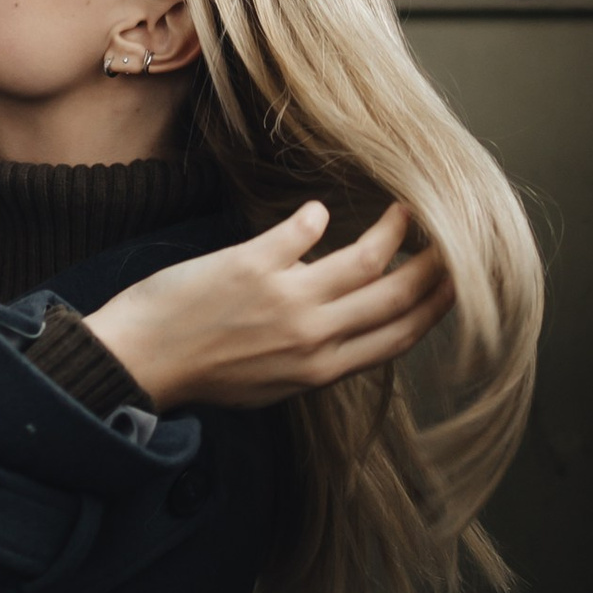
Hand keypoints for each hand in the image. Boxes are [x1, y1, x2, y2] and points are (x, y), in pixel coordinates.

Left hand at [83, 200, 455, 412]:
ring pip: (365, 260)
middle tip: (451, 238)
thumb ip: (314, 358)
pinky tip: (318, 209)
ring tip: (404, 209)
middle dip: (434, 267)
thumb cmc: (201, 373)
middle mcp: (313, 338)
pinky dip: (315, 217)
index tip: (455, 284)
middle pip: (396, 297)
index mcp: (321, 370)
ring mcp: (285, 300)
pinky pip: (302, 232)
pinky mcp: (252, 266)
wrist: (137, 362)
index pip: (398, 336)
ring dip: (393, 230)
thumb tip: (345, 332)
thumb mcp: (270, 383)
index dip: (435, 307)